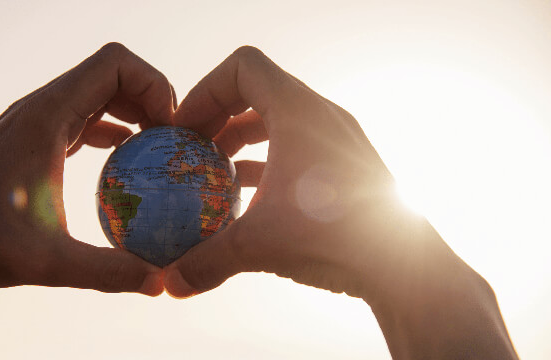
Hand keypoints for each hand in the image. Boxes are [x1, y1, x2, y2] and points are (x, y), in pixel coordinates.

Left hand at [0, 43, 173, 294]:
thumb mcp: (46, 260)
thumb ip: (107, 270)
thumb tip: (159, 281)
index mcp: (49, 115)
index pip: (115, 65)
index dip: (154, 85)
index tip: (171, 129)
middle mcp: (45, 107)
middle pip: (115, 74)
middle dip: (153, 98)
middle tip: (174, 141)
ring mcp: (40, 119)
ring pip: (101, 92)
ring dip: (136, 111)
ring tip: (160, 148)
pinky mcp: (37, 136)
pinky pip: (87, 116)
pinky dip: (115, 128)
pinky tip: (128, 159)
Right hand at [164, 45, 424, 299]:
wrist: (404, 266)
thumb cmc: (338, 237)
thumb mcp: (260, 245)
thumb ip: (207, 261)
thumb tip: (171, 282)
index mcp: (299, 112)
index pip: (242, 68)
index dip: (205, 91)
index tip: (185, 129)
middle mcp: (322, 116)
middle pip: (256, 93)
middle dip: (218, 119)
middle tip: (194, 151)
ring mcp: (338, 139)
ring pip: (277, 122)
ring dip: (242, 142)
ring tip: (216, 173)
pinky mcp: (346, 165)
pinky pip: (297, 148)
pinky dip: (267, 162)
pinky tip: (250, 198)